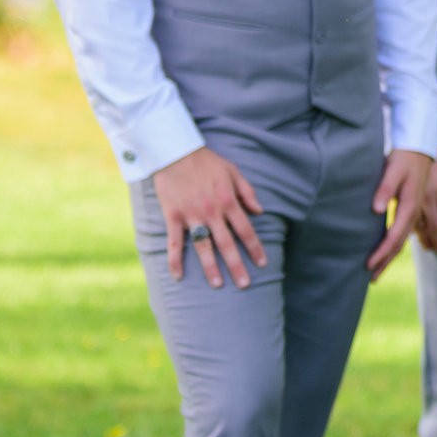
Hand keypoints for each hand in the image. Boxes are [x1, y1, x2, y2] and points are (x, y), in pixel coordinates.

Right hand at [154, 146, 267, 287]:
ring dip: (210, 267)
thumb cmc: (207, 162)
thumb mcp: (233, 172)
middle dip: (237, 265)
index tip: (262, 263)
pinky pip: (174, 242)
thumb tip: (260, 212)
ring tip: (218, 284)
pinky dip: (175, 260)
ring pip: (204, 246)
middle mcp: (212, 211)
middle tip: (245, 284)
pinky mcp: (173, 216)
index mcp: (229, 201)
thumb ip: (248, 193)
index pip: (246, 230)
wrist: (176, 152)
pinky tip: (178, 276)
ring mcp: (192, 215)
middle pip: (227, 244)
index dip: (255, 248)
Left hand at [368, 149, 436, 277]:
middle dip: (386, 261)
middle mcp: (417, 212)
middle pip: (401, 243)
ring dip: (394, 256)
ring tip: (381, 269)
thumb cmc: (404, 157)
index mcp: (410, 205)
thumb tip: (376, 210)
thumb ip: (385, 188)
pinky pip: (413, 231)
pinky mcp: (421, 207)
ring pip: (410, 239)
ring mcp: (422, 211)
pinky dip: (406, 243)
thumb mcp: (393, 169)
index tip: (368, 267)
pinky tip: (400, 248)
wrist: (421, 145)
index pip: (394, 236)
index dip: (381, 253)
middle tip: (371, 279)